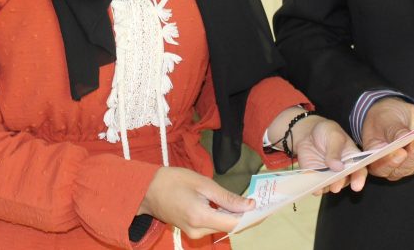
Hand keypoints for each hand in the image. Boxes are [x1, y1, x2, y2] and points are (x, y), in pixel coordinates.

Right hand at [137, 166, 253, 238]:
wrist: (147, 190)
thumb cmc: (174, 181)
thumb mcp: (203, 184)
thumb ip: (227, 198)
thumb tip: (250, 205)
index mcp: (201, 217)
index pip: (234, 223)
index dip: (252, 217)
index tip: (266, 208)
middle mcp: (198, 231)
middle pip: (229, 227)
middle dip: (245, 215)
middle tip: (260, 201)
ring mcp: (193, 233)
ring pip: (222, 227)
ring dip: (235, 215)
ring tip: (247, 201)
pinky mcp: (191, 230)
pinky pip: (213, 225)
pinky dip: (223, 216)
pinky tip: (230, 205)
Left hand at [289, 115, 366, 192]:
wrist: (308, 134)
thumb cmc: (326, 132)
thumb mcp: (333, 136)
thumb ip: (335, 150)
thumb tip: (338, 167)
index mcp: (353, 158)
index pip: (360, 170)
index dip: (359, 178)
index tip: (357, 186)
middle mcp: (343, 170)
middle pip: (345, 180)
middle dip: (340, 184)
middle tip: (336, 186)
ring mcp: (330, 176)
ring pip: (331, 186)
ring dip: (328, 187)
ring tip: (323, 184)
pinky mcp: (317, 179)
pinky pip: (318, 186)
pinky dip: (316, 188)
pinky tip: (314, 187)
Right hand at [360, 97, 413, 180]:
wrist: (394, 112)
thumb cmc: (383, 118)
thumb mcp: (384, 120)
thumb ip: (393, 131)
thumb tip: (403, 138)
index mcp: (378, 160)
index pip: (383, 167)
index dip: (392, 162)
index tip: (401, 152)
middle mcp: (396, 165)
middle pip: (407, 166)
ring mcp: (413, 161)